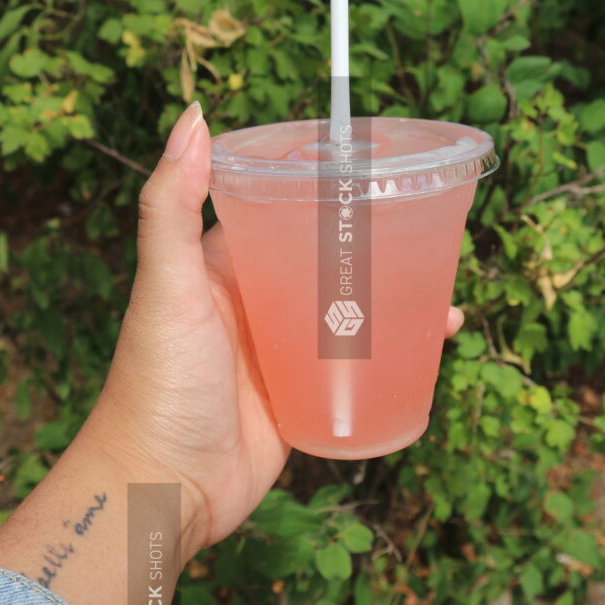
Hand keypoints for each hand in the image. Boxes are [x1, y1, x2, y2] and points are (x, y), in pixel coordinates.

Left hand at [84, 102, 465, 560]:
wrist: (163, 489)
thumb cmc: (158, 382)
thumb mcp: (168, 285)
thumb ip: (172, 205)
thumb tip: (193, 114)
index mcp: (224, 265)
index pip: (280, 207)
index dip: (322, 186)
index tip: (373, 166)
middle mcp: (257, 301)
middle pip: (326, 258)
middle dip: (375, 244)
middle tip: (427, 228)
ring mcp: (283, 349)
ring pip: (351, 311)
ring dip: (397, 297)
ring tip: (446, 290)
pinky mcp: (306, 394)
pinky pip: (358, 364)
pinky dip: (397, 352)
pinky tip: (435, 342)